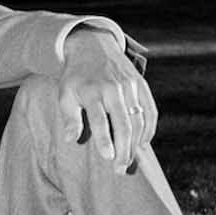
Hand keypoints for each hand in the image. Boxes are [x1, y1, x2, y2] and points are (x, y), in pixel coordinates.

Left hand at [58, 28, 157, 172]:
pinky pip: (150, 110)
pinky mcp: (140, 84)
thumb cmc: (75, 76)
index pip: (100, 120)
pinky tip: (143, 143)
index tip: (108, 157)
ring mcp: (129, 85)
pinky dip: (149, 128)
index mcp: (92, 91)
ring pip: (138, 120)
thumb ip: (69, 117)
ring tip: (129, 161)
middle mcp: (113, 88)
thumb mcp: (65, 94)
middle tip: (120, 169)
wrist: (92, 45)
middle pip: (123, 124)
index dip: (105, 140)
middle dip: (124, 149)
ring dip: (136, 143)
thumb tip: (70, 140)